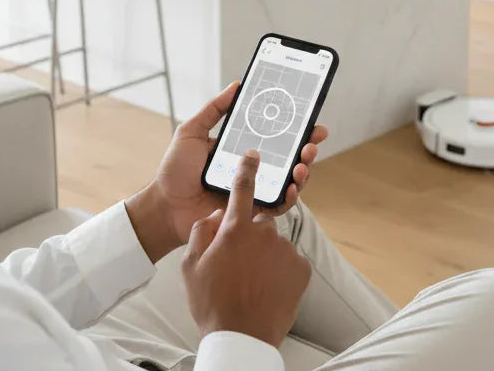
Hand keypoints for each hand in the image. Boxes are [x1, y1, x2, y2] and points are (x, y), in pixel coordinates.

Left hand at [139, 81, 328, 249]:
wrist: (165, 206)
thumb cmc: (175, 171)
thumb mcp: (192, 132)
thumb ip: (214, 109)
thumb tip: (237, 85)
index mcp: (242, 149)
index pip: (275, 136)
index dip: (295, 128)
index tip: (309, 117)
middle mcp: (253, 170)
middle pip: (288, 158)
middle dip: (306, 148)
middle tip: (312, 141)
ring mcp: (254, 191)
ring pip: (289, 181)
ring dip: (302, 171)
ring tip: (303, 164)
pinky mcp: (252, 212)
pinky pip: (277, 206)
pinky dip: (289, 198)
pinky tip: (291, 188)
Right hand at [181, 150, 311, 347]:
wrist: (243, 338)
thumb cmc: (213, 304)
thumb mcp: (191, 266)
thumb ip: (201, 233)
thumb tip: (214, 216)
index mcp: (235, 229)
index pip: (242, 189)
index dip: (248, 169)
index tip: (254, 155)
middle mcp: (264, 233)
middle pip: (259, 222)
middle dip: (251, 236)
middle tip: (239, 264)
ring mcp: (285, 250)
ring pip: (275, 244)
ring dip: (265, 256)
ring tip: (252, 283)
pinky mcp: (301, 268)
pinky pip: (290, 261)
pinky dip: (281, 270)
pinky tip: (268, 289)